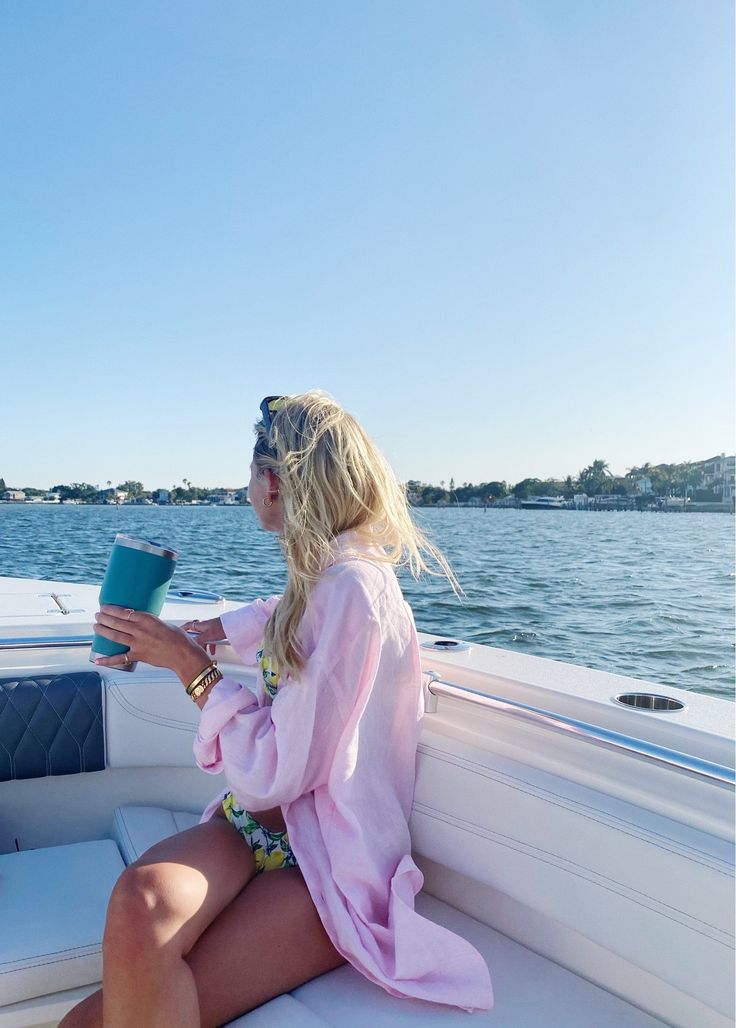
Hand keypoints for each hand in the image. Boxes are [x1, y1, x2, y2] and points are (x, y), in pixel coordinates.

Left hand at [93, 605, 210, 683]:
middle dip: (104, 618)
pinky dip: (107, 660)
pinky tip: (98, 660)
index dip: (111, 609)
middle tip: (98, 615)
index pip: (123, 612)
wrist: (183, 654)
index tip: (104, 607)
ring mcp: (137, 643)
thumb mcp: (162, 623)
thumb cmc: (178, 638)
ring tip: (96, 627)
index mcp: (146, 619)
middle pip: (116, 622)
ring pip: (114, 636)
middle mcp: (139, 630)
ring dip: (103, 631)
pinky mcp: (138, 655)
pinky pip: (120, 658)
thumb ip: (148, 623)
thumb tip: (137, 623)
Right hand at [180, 616, 225, 655]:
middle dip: (194, 641)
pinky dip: (211, 646)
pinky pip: (211, 640)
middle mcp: (205, 626)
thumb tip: (191, 645)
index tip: (178, 632)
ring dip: (203, 645)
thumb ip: (198, 640)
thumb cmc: (222, 627)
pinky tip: (213, 651)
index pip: (188, 626)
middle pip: (196, 634)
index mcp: (201, 625)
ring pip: (204, 638)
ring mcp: (212, 629)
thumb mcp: (207, 635)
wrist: (234, 626)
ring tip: (203, 652)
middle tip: (192, 646)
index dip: (182, 629)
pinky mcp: (217, 633)